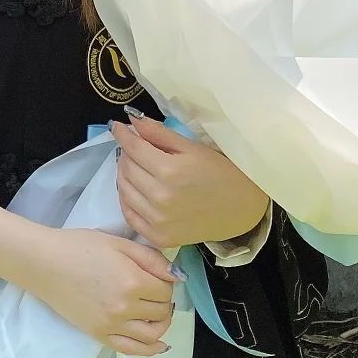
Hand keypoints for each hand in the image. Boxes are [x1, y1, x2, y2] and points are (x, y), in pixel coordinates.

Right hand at [26, 227, 181, 356]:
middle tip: (157, 289)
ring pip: (152, 335)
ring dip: (161, 324)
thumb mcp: (119, 243)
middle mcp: (125, 307)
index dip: (167, 281)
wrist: (45, 263)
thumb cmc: (81, 246)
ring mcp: (111, 325)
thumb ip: (151, 259)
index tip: (159, 275)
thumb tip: (177, 276)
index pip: (166, 290)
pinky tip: (159, 344)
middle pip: (161, 311)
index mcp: (132, 281)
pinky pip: (131, 350)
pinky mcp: (99, 335)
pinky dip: (149, 349)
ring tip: (158, 312)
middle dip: (164, 300)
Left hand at [111, 113, 270, 249]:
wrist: (241, 208)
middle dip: (126, 152)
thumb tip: (132, 120)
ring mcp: (158, 221)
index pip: (134, 148)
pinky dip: (126, 198)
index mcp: (170, 171)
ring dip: (124, 173)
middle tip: (134, 146)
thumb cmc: (220, 172)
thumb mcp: (192, 147)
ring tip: (134, 165)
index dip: (122, 134)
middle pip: (126, 167)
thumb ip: (160, 134)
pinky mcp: (159, 237)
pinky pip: (129, 215)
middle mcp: (160, 197)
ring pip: (124, 190)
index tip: (117, 126)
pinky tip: (134, 188)